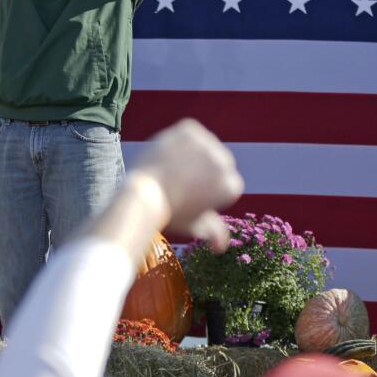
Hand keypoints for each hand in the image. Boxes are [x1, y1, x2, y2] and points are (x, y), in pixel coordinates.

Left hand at [130, 119, 244, 251]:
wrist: (144, 193)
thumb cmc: (170, 213)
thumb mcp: (194, 225)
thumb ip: (214, 232)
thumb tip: (220, 247)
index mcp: (233, 185)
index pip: (225, 181)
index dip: (206, 188)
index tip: (189, 194)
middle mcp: (225, 162)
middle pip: (216, 162)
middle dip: (202, 170)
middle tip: (178, 181)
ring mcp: (207, 143)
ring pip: (203, 146)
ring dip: (192, 153)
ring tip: (172, 168)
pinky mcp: (189, 129)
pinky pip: (189, 131)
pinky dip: (180, 139)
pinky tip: (169, 153)